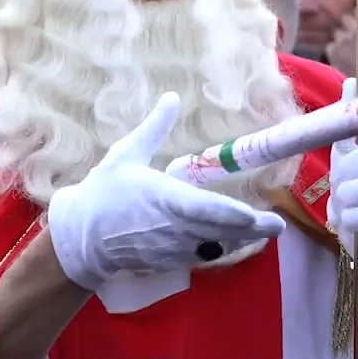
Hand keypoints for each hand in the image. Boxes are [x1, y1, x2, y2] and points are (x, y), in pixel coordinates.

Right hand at [47, 93, 286, 291]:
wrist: (81, 237)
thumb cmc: (103, 192)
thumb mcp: (126, 154)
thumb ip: (154, 128)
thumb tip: (172, 98)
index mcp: (163, 198)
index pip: (204, 210)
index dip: (233, 215)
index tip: (256, 214)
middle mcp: (172, 226)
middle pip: (219, 231)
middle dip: (250, 229)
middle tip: (276, 224)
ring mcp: (172, 247)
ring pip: (214, 245)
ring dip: (240, 239)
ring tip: (265, 230)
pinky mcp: (169, 260)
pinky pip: (202, 254)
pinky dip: (220, 247)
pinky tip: (236, 240)